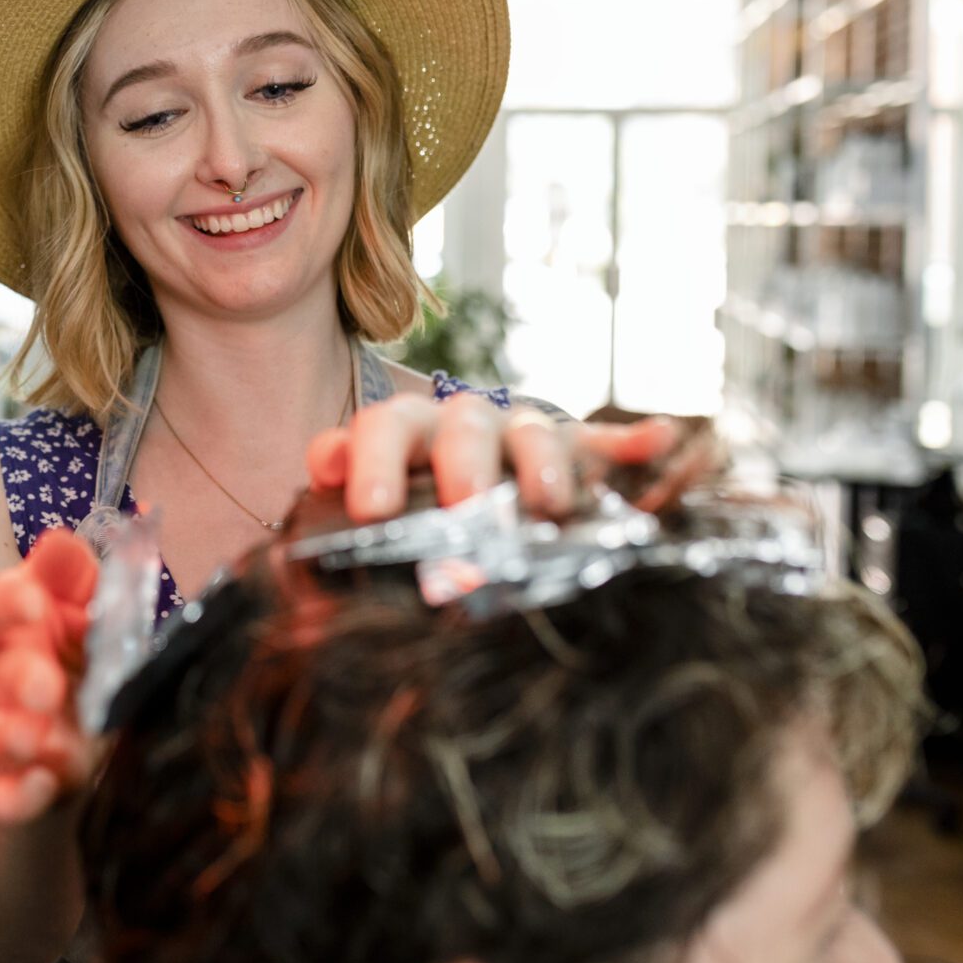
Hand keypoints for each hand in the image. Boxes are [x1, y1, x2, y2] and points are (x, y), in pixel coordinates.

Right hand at [0, 528, 101, 823]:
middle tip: (47, 687)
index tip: (33, 601)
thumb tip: (61, 540)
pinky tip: (40, 789)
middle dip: (16, 676)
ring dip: (13, 736)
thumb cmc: (75, 676)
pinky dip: (18, 797)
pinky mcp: (21, 794)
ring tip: (39, 737)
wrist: (51, 773)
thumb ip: (74, 582)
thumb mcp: (84, 623)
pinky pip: (9, 798)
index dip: (1, 602)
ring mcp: (7, 740)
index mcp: (9, 631)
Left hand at [305, 393, 721, 522]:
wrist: (451, 494)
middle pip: (456, 426)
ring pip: (527, 431)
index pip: (373, 432)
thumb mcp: (358, 531)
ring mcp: (517, 438)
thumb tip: (302, 530)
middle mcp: (455, 428)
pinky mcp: (574, 455)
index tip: (366, 505)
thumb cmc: (400, 526)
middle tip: (464, 509)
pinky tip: (661, 439)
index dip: (366, 459)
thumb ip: (330, 535)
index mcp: (395, 437)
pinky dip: (632, 444)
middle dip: (460, 466)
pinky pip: (604, 445)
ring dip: (541, 462)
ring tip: (549, 503)